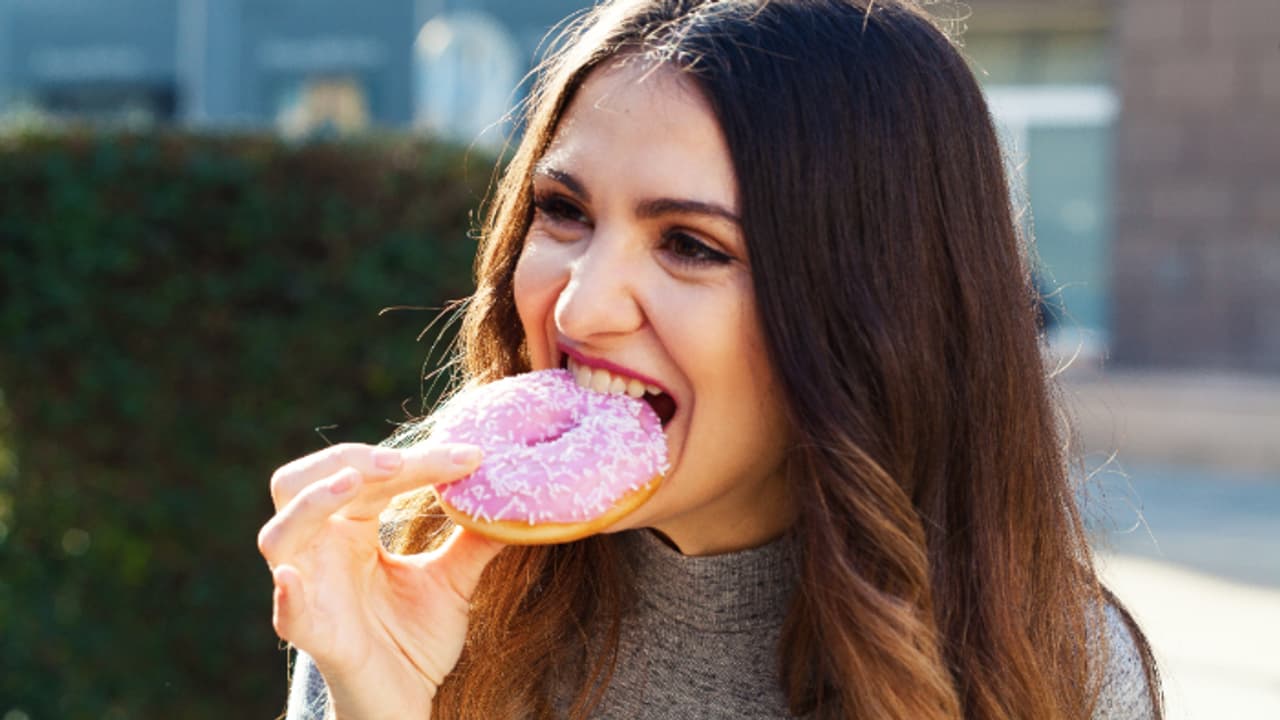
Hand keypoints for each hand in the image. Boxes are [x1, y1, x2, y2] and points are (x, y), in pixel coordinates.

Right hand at [257, 442, 504, 718]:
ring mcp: (310, 590)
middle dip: (347, 462)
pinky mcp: (315, 635)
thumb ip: (473, 540)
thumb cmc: (415, 639)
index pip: (369, 476)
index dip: (417, 459)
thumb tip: (512, 497)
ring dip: (313, 503)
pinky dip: (287, 594)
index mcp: (350, 529)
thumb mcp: (452, 581)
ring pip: (280, 534)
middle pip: (302, 484)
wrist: (409, 703)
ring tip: (352, 484)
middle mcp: (321, 550)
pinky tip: (293, 578)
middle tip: (399, 461)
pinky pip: (288, 613)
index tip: (473, 457)